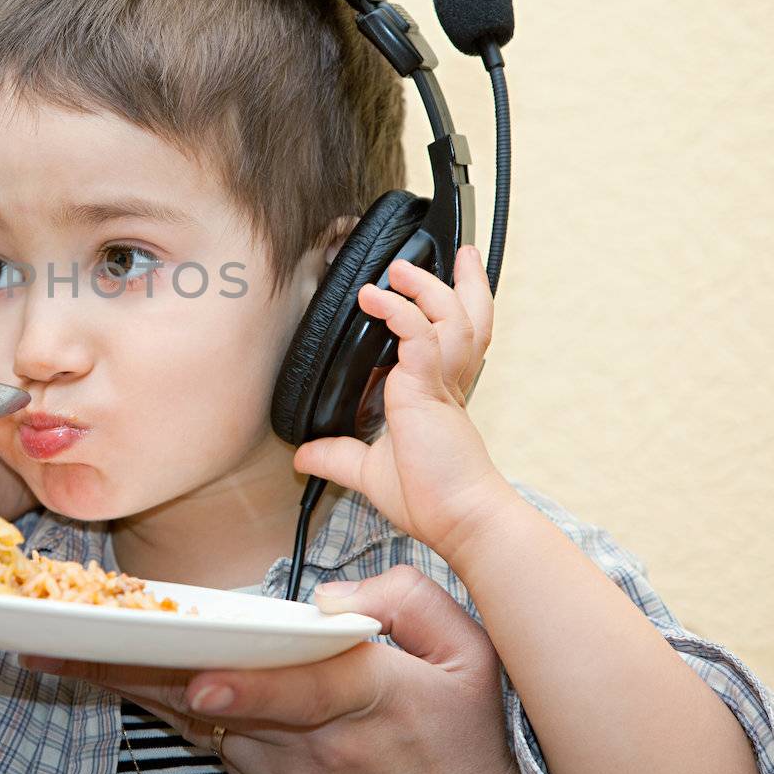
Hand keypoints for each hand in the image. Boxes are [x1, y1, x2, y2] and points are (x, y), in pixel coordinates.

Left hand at [23, 566, 532, 773]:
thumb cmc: (461, 747)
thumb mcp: (471, 661)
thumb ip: (408, 602)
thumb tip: (330, 598)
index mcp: (369, 701)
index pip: (306, 691)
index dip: (254, 688)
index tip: (204, 681)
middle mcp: (310, 743)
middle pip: (215, 698)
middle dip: (139, 667)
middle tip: (62, 641)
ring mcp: (276, 772)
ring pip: (192, 716)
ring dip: (126, 680)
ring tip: (50, 648)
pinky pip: (197, 734)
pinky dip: (151, 701)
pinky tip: (97, 671)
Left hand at [293, 244, 513, 559]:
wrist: (459, 520)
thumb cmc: (429, 499)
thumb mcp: (370, 471)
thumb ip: (337, 455)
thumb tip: (303, 455)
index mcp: (439, 394)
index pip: (455, 340)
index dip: (454, 308)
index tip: (445, 285)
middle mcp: (448, 384)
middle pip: (470, 318)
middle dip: (466, 283)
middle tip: (459, 253)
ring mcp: (442, 385)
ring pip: (449, 318)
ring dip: (424, 287)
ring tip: (398, 268)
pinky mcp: (430, 391)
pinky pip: (421, 338)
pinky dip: (400, 314)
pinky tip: (376, 298)